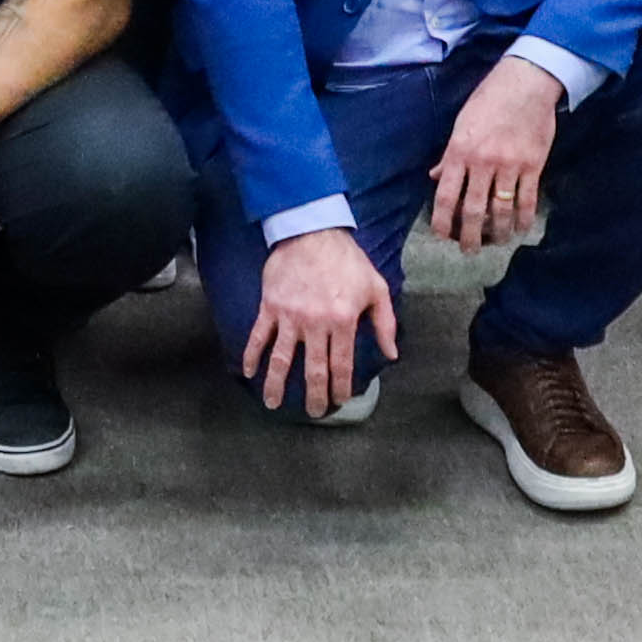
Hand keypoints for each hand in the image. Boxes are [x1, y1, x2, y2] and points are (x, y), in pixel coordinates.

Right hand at [239, 226, 397, 419]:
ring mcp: (289, 316)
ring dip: (277, 385)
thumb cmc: (347, 259)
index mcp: (343, 320)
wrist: (312, 230)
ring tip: (273, 403)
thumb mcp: (376, 287)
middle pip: (312, 369)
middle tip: (314, 412)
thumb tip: (392, 354)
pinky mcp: (270, 306)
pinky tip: (249, 372)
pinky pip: (259, 336)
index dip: (342, 387)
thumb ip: (385, 323)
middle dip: (314, 395)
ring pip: (281, 359)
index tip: (341, 400)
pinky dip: (252, 355)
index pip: (341, 364)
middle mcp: (315, 323)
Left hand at [422, 51, 563, 249]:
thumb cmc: (489, 100)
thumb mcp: (461, 124)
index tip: (441, 235)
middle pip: (473, 209)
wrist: (526, 83)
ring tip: (497, 242)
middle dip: (470, 235)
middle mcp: (482, 162)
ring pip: (501, 209)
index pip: (445, 195)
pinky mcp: (532, 165)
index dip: (442, 220)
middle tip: (469, 250)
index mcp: (459, 151)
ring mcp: (508, 165)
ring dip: (498, 232)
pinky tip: (522, 228)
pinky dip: (524, 218)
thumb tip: (435, 177)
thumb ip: (449, 155)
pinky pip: (527, 199)